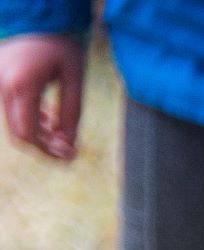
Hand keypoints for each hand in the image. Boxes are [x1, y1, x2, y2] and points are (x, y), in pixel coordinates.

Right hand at [1, 33, 84, 161]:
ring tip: (60, 131)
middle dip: (44, 146)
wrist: (38, 17)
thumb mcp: (74, 80)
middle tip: (68, 150)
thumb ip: (72, 113)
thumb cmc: (61, 45)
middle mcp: (4, 85)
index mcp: (22, 85)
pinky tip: (48, 118)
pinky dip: (29, 119)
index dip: (49, 151)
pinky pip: (10, 109)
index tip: (71, 156)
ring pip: (14, 123)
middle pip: (19, 133)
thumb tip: (68, 146)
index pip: (29, 134)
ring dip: (38, 133)